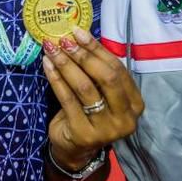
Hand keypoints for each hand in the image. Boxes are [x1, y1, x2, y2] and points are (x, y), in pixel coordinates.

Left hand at [42, 27, 143, 170]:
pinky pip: (67, 99)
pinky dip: (56, 79)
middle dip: (83, 56)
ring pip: (85, 88)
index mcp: (135, 103)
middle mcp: (126, 118)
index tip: (77, 32)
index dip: (97, 49)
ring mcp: (106, 128)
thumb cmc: (89, 113)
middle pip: (106, 78)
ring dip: (66, 65)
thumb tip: (78, 36)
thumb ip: (97, 70)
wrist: (75, 148)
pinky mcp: (84, 134)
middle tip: (64, 41)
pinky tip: (47, 65)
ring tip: (51, 49)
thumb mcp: (100, 92)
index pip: (117, 69)